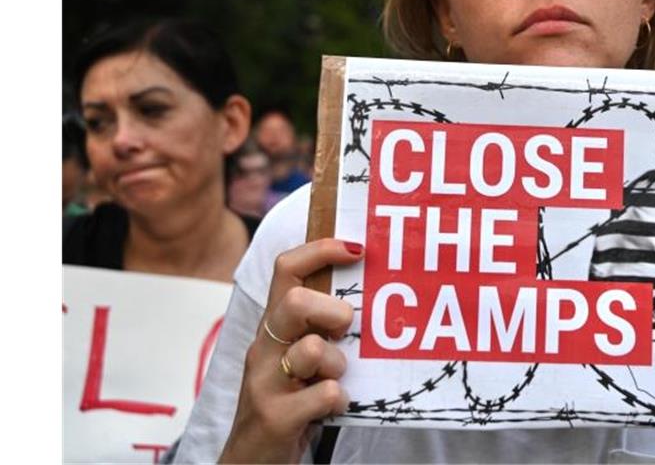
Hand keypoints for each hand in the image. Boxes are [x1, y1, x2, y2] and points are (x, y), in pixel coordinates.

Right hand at [219, 238, 363, 463]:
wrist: (250, 461)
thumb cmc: (287, 401)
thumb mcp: (297, 357)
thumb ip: (318, 328)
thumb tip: (366, 295)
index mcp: (272, 327)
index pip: (287, 270)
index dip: (321, 250)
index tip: (355, 250)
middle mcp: (262, 348)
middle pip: (295, 303)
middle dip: (333, 313)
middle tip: (343, 334)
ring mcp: (265, 382)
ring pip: (312, 350)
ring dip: (338, 366)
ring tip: (334, 380)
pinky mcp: (275, 416)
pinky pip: (326, 394)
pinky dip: (339, 400)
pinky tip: (332, 407)